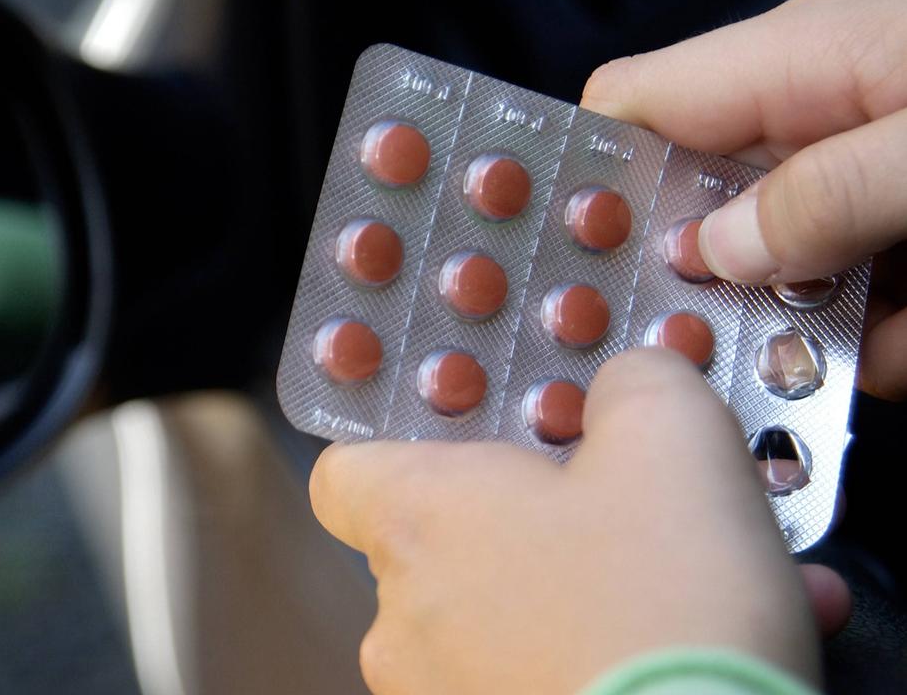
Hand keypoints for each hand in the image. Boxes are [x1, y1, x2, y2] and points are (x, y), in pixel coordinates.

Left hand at [310, 348, 818, 694]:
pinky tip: (704, 653)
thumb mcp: (672, 441)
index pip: (346, 472)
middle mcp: (403, 618)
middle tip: (630, 516)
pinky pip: (542, 678)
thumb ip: (635, 385)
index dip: (405, 450)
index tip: (478, 444)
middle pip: (448, 546)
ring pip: (512, 621)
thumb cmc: (663, 606)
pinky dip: (605, 658)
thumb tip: (623, 384)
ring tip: (704, 591)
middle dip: (540, 526)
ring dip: (593, 597)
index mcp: (415, 519)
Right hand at [581, 0, 906, 400]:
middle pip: (696, 211)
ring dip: (797, 337)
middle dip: (696, 291)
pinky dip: (879, 348)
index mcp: (807, 58)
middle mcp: (827, 118)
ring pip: (779, 279)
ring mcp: (870, 184)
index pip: (634, 108)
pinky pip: (861, 311)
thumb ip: (826, 192)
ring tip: (823, 368)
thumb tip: (719, 251)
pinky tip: (901, 354)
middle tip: (695, 355)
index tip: (554, 269)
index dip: (581, 182)